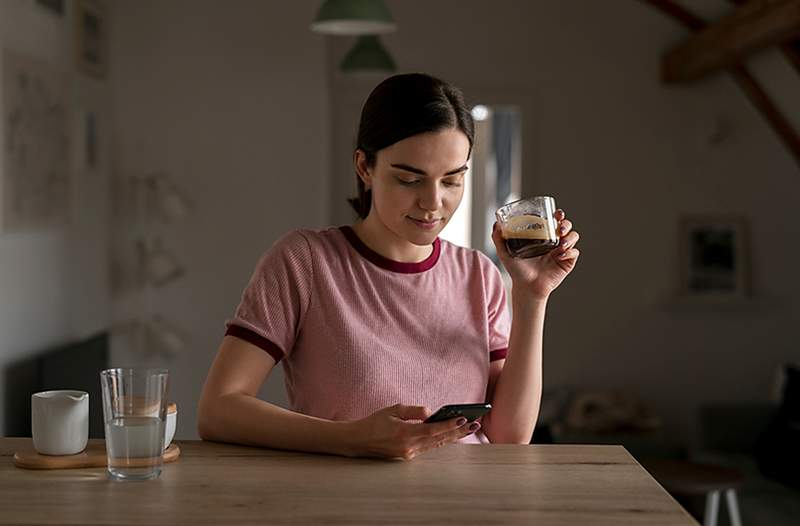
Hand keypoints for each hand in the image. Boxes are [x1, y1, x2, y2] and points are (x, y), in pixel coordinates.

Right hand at [345, 404, 479, 459]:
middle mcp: (409, 446)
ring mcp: (409, 453)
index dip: (449, 425)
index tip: (463, 419)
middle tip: (475, 424)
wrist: (358, 441)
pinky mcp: (407, 456)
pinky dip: (440, 440)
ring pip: (435, 444)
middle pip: (439, 439)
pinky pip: (427, 447)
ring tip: (468, 429)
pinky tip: (450, 434)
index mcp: (405, 433)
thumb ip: (413, 411)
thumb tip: (430, 412)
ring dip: (452, 436)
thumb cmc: (374, 422)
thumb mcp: (393, 410)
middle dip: (458, 432)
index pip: (433, 430)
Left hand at [491, 209, 579, 300]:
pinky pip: (574, 253)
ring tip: (561, 243)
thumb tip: (496, 224)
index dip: (558, 214)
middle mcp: (554, 242)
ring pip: (573, 237)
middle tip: (559, 229)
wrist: (526, 287)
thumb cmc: (517, 271)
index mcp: (542, 236)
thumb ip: (499, 239)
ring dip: (570, 237)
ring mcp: (562, 252)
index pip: (553, 221)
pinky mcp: (567, 262)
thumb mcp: (505, 253)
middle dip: (565, 224)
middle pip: (566, 226)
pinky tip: (559, 255)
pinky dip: (569, 252)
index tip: (556, 213)